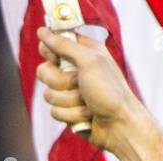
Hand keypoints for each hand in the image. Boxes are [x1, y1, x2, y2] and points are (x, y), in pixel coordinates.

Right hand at [36, 26, 144, 152]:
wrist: (120, 126)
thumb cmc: (110, 92)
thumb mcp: (89, 61)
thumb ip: (64, 45)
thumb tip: (42, 31)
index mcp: (82, 52)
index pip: (51, 45)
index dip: (51, 54)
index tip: (58, 60)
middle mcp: (75, 70)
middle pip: (44, 72)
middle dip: (61, 83)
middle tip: (79, 84)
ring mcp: (70, 92)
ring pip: (48, 95)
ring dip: (69, 102)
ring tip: (89, 103)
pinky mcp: (68, 111)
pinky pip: (54, 112)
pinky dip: (72, 115)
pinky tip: (88, 116)